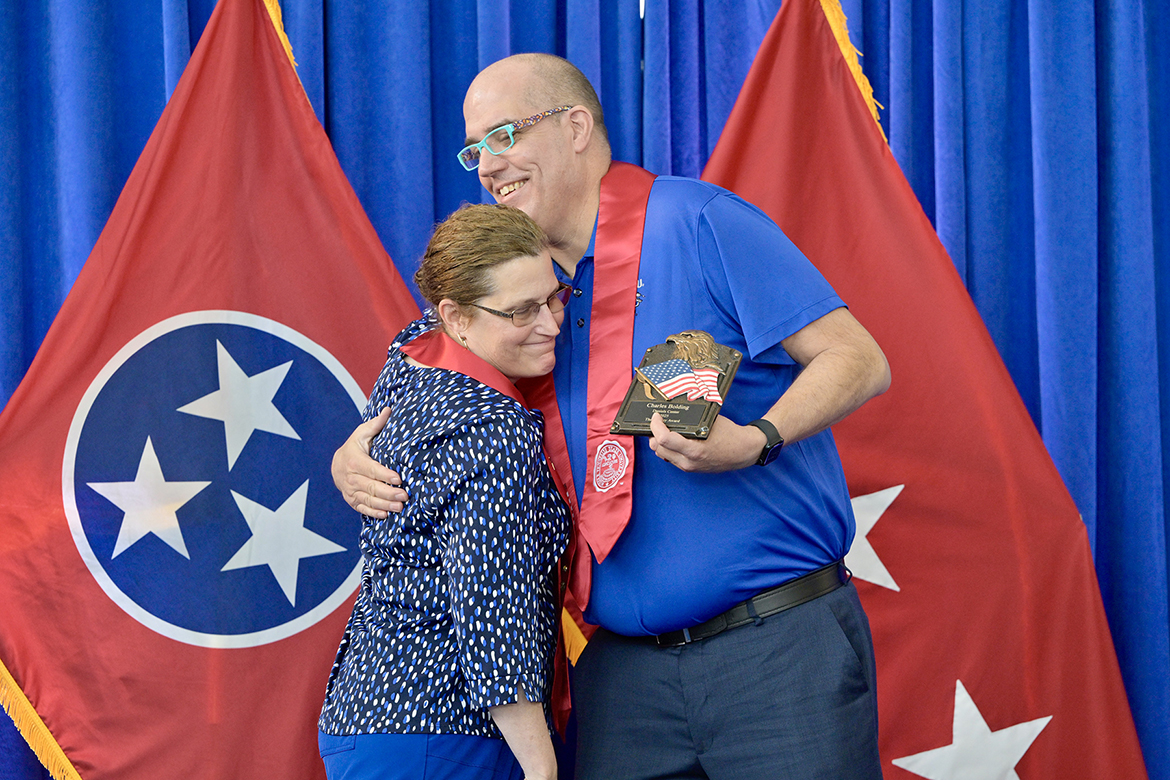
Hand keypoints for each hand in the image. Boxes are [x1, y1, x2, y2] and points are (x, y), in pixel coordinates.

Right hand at [331, 408, 406, 517]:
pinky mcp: (351, 500)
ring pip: (367, 499)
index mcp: (354, 460)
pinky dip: (373, 512)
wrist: (336, 464)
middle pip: (370, 486)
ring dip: (384, 504)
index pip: (371, 469)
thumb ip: (375, 425)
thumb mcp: (362, 434)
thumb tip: (389, 410)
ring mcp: (349, 490)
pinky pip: (361, 508)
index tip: (398, 478)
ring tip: (400, 507)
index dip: (384, 474)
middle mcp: (350, 477)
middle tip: (404, 495)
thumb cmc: (354, 447)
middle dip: (388, 492)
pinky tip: (385, 515)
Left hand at [647, 412, 766, 472]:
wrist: (743, 452)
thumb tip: (674, 411)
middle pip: (658, 449)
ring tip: (664, 430)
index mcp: (694, 450)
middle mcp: (689, 462)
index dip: (655, 426)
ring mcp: (689, 467)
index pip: (663, 440)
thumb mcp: (710, 422)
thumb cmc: (730, 435)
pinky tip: (674, 439)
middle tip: (658, 422)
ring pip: (662, 455)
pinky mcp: (690, 469)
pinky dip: (668, 448)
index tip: (656, 416)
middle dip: (654, 434)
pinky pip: (671, 459)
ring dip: (660, 442)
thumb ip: (691, 420)